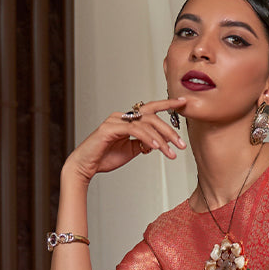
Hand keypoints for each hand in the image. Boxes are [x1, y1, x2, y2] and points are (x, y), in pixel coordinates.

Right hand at [63, 98, 186, 181]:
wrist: (86, 166)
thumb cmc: (104, 158)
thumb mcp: (130, 151)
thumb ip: (143, 144)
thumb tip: (157, 142)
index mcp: (127, 120)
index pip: (150, 109)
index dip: (167, 104)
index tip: (183, 103)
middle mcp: (122, 116)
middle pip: (151, 116)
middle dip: (169, 129)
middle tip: (181, 144)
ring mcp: (115, 121)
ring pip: (145, 124)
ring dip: (161, 139)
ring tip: (171, 152)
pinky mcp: (110, 128)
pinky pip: (134, 131)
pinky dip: (147, 138)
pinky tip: (157, 147)